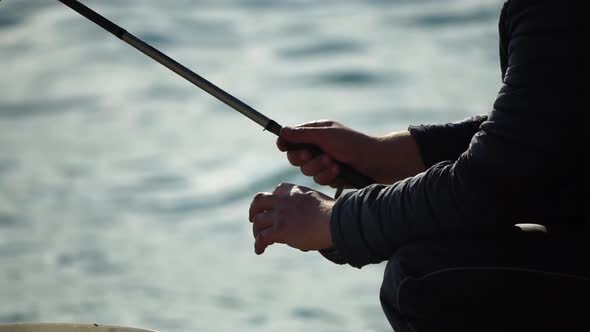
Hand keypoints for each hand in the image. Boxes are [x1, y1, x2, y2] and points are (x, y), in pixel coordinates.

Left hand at [248, 183, 334, 254]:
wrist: (336, 220)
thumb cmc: (335, 215)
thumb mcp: (320, 203)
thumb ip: (309, 208)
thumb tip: (307, 223)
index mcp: (296, 191)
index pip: (278, 189)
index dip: (273, 199)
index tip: (274, 207)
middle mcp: (285, 200)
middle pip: (259, 201)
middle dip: (254, 210)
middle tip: (253, 219)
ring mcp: (281, 214)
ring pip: (258, 221)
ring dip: (256, 231)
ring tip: (259, 240)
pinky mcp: (280, 229)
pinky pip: (262, 237)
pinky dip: (258, 244)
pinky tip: (259, 251)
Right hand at [277, 120, 425, 185]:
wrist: (377, 162)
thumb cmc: (353, 143)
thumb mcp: (326, 135)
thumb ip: (303, 135)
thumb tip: (282, 131)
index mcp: (316, 133)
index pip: (292, 138)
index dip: (286, 143)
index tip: (283, 147)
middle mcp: (319, 147)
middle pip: (295, 157)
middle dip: (303, 158)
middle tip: (311, 155)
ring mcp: (324, 163)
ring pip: (307, 171)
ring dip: (319, 167)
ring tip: (333, 163)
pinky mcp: (332, 177)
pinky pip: (320, 180)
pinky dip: (328, 176)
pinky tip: (339, 171)